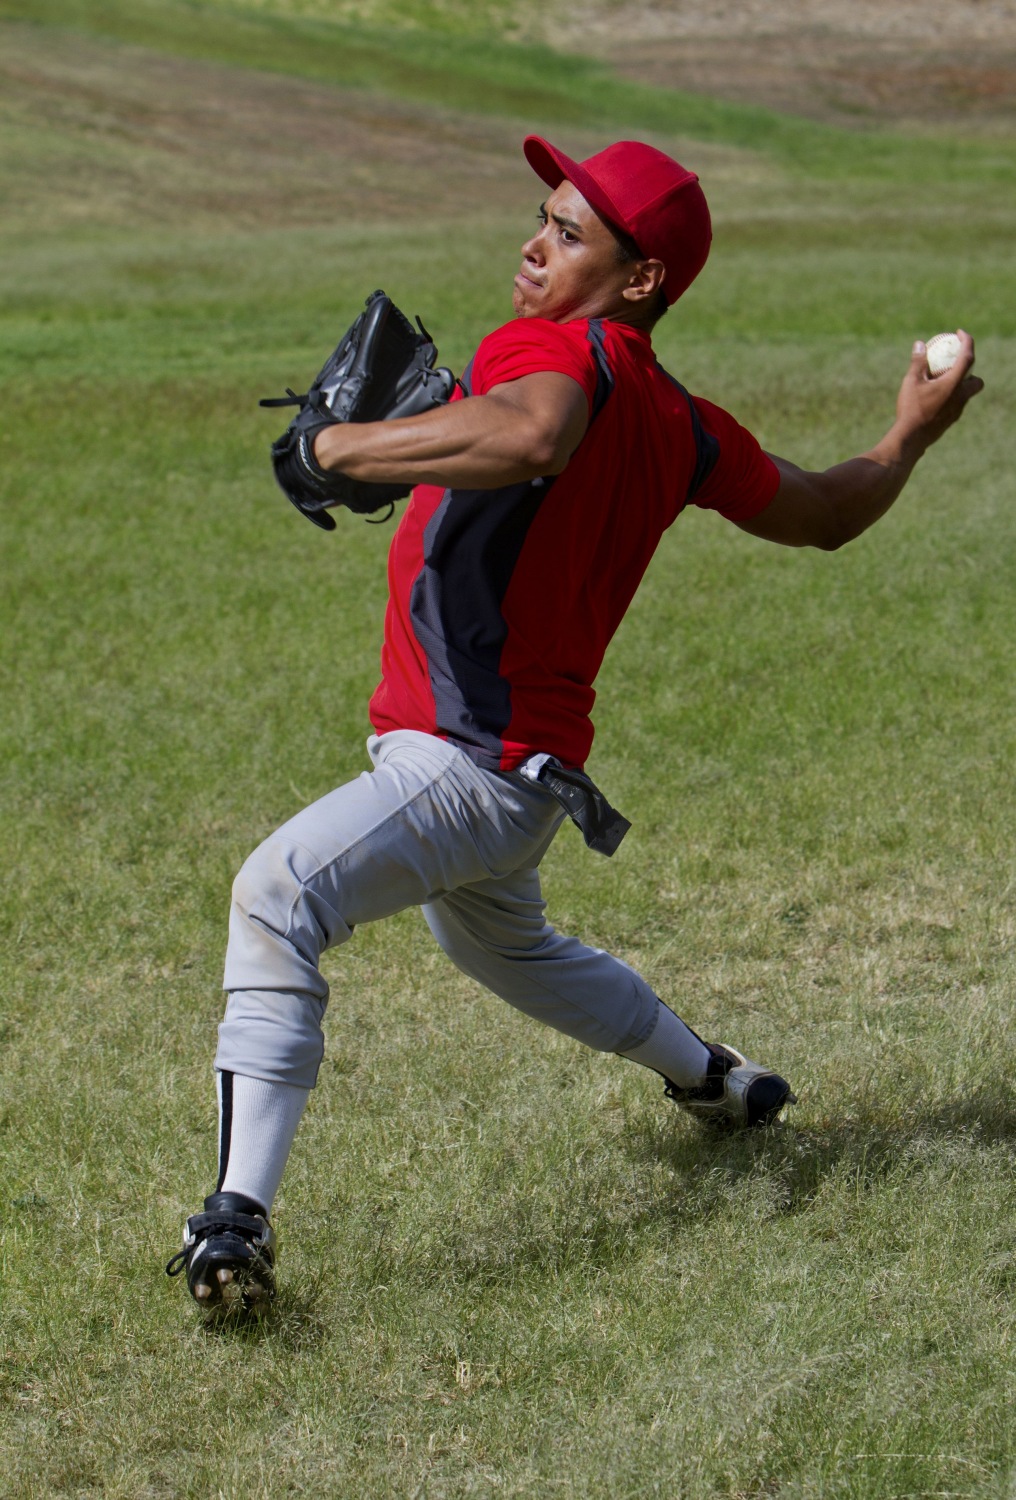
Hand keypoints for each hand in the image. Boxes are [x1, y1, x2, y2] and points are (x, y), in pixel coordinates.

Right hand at [894, 330, 983, 457]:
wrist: (911, 438)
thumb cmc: (911, 408)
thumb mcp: (911, 382)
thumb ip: (918, 362)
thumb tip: (919, 344)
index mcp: (954, 384)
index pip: (968, 357)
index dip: (967, 342)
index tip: (960, 334)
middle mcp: (961, 397)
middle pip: (976, 381)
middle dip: (971, 371)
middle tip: (954, 364)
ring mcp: (957, 411)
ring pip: (966, 394)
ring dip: (960, 385)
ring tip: (941, 381)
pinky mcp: (950, 421)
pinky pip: (956, 404)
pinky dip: (951, 396)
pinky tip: (934, 398)